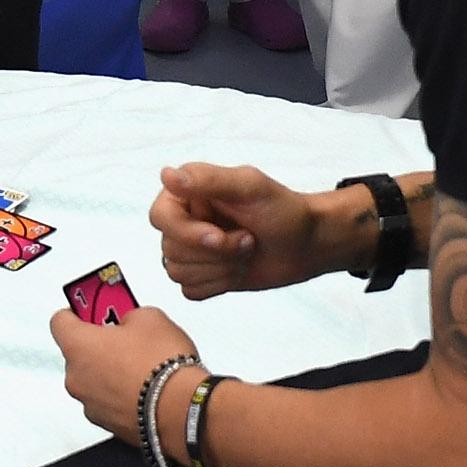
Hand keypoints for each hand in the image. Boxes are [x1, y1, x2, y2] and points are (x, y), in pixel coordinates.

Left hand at [46, 303, 199, 446]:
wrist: (182, 409)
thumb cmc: (162, 365)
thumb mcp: (149, 317)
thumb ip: (128, 315)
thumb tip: (129, 323)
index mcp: (77, 345)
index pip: (59, 321)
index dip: (76, 312)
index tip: (92, 309)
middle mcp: (76, 378)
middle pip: (78, 353)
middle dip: (98, 344)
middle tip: (123, 336)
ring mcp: (90, 404)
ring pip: (93, 380)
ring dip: (109, 371)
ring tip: (141, 365)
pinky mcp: (107, 425)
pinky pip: (108, 402)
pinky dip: (120, 394)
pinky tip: (144, 388)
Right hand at [150, 163, 329, 298]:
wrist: (306, 244)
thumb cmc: (282, 210)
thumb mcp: (249, 187)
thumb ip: (207, 180)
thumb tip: (167, 175)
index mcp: (189, 192)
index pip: (160, 217)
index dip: (187, 233)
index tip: (219, 235)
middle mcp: (184, 219)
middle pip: (170, 250)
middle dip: (216, 253)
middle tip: (248, 240)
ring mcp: (191, 248)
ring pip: (178, 273)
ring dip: (220, 268)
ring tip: (246, 251)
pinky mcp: (201, 274)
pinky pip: (190, 291)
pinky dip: (218, 285)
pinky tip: (239, 269)